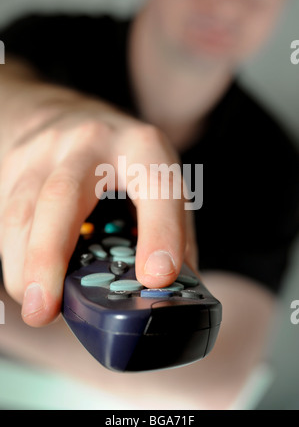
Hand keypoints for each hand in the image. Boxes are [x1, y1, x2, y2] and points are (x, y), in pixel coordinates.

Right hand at [0, 102, 198, 326]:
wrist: (68, 115)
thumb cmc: (122, 161)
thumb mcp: (158, 181)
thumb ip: (172, 232)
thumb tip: (174, 293)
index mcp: (142, 147)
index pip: (156, 186)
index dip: (160, 232)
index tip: (155, 278)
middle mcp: (92, 141)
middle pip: (63, 196)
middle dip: (51, 257)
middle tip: (48, 310)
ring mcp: (47, 150)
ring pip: (23, 210)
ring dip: (25, 266)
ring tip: (38, 308)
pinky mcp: (17, 163)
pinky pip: (7, 215)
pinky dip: (15, 254)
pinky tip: (28, 278)